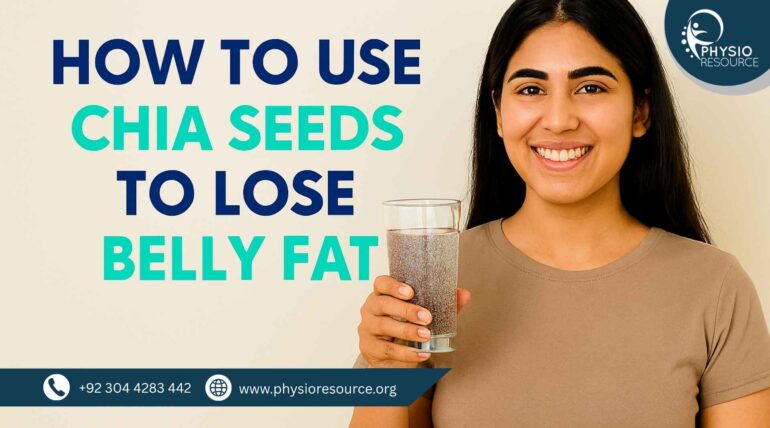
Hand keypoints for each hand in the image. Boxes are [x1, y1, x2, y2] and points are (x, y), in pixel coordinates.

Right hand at [357, 275, 471, 367]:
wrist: (392, 360)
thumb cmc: (405, 329)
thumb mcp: (423, 316)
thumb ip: (443, 304)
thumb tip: (464, 294)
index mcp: (382, 294)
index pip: (381, 283)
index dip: (393, 285)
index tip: (411, 292)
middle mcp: (370, 308)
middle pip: (383, 304)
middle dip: (406, 310)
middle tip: (427, 317)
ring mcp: (367, 328)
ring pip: (384, 326)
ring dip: (407, 331)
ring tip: (426, 335)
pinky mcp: (369, 348)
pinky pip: (387, 349)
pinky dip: (406, 353)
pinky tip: (422, 354)